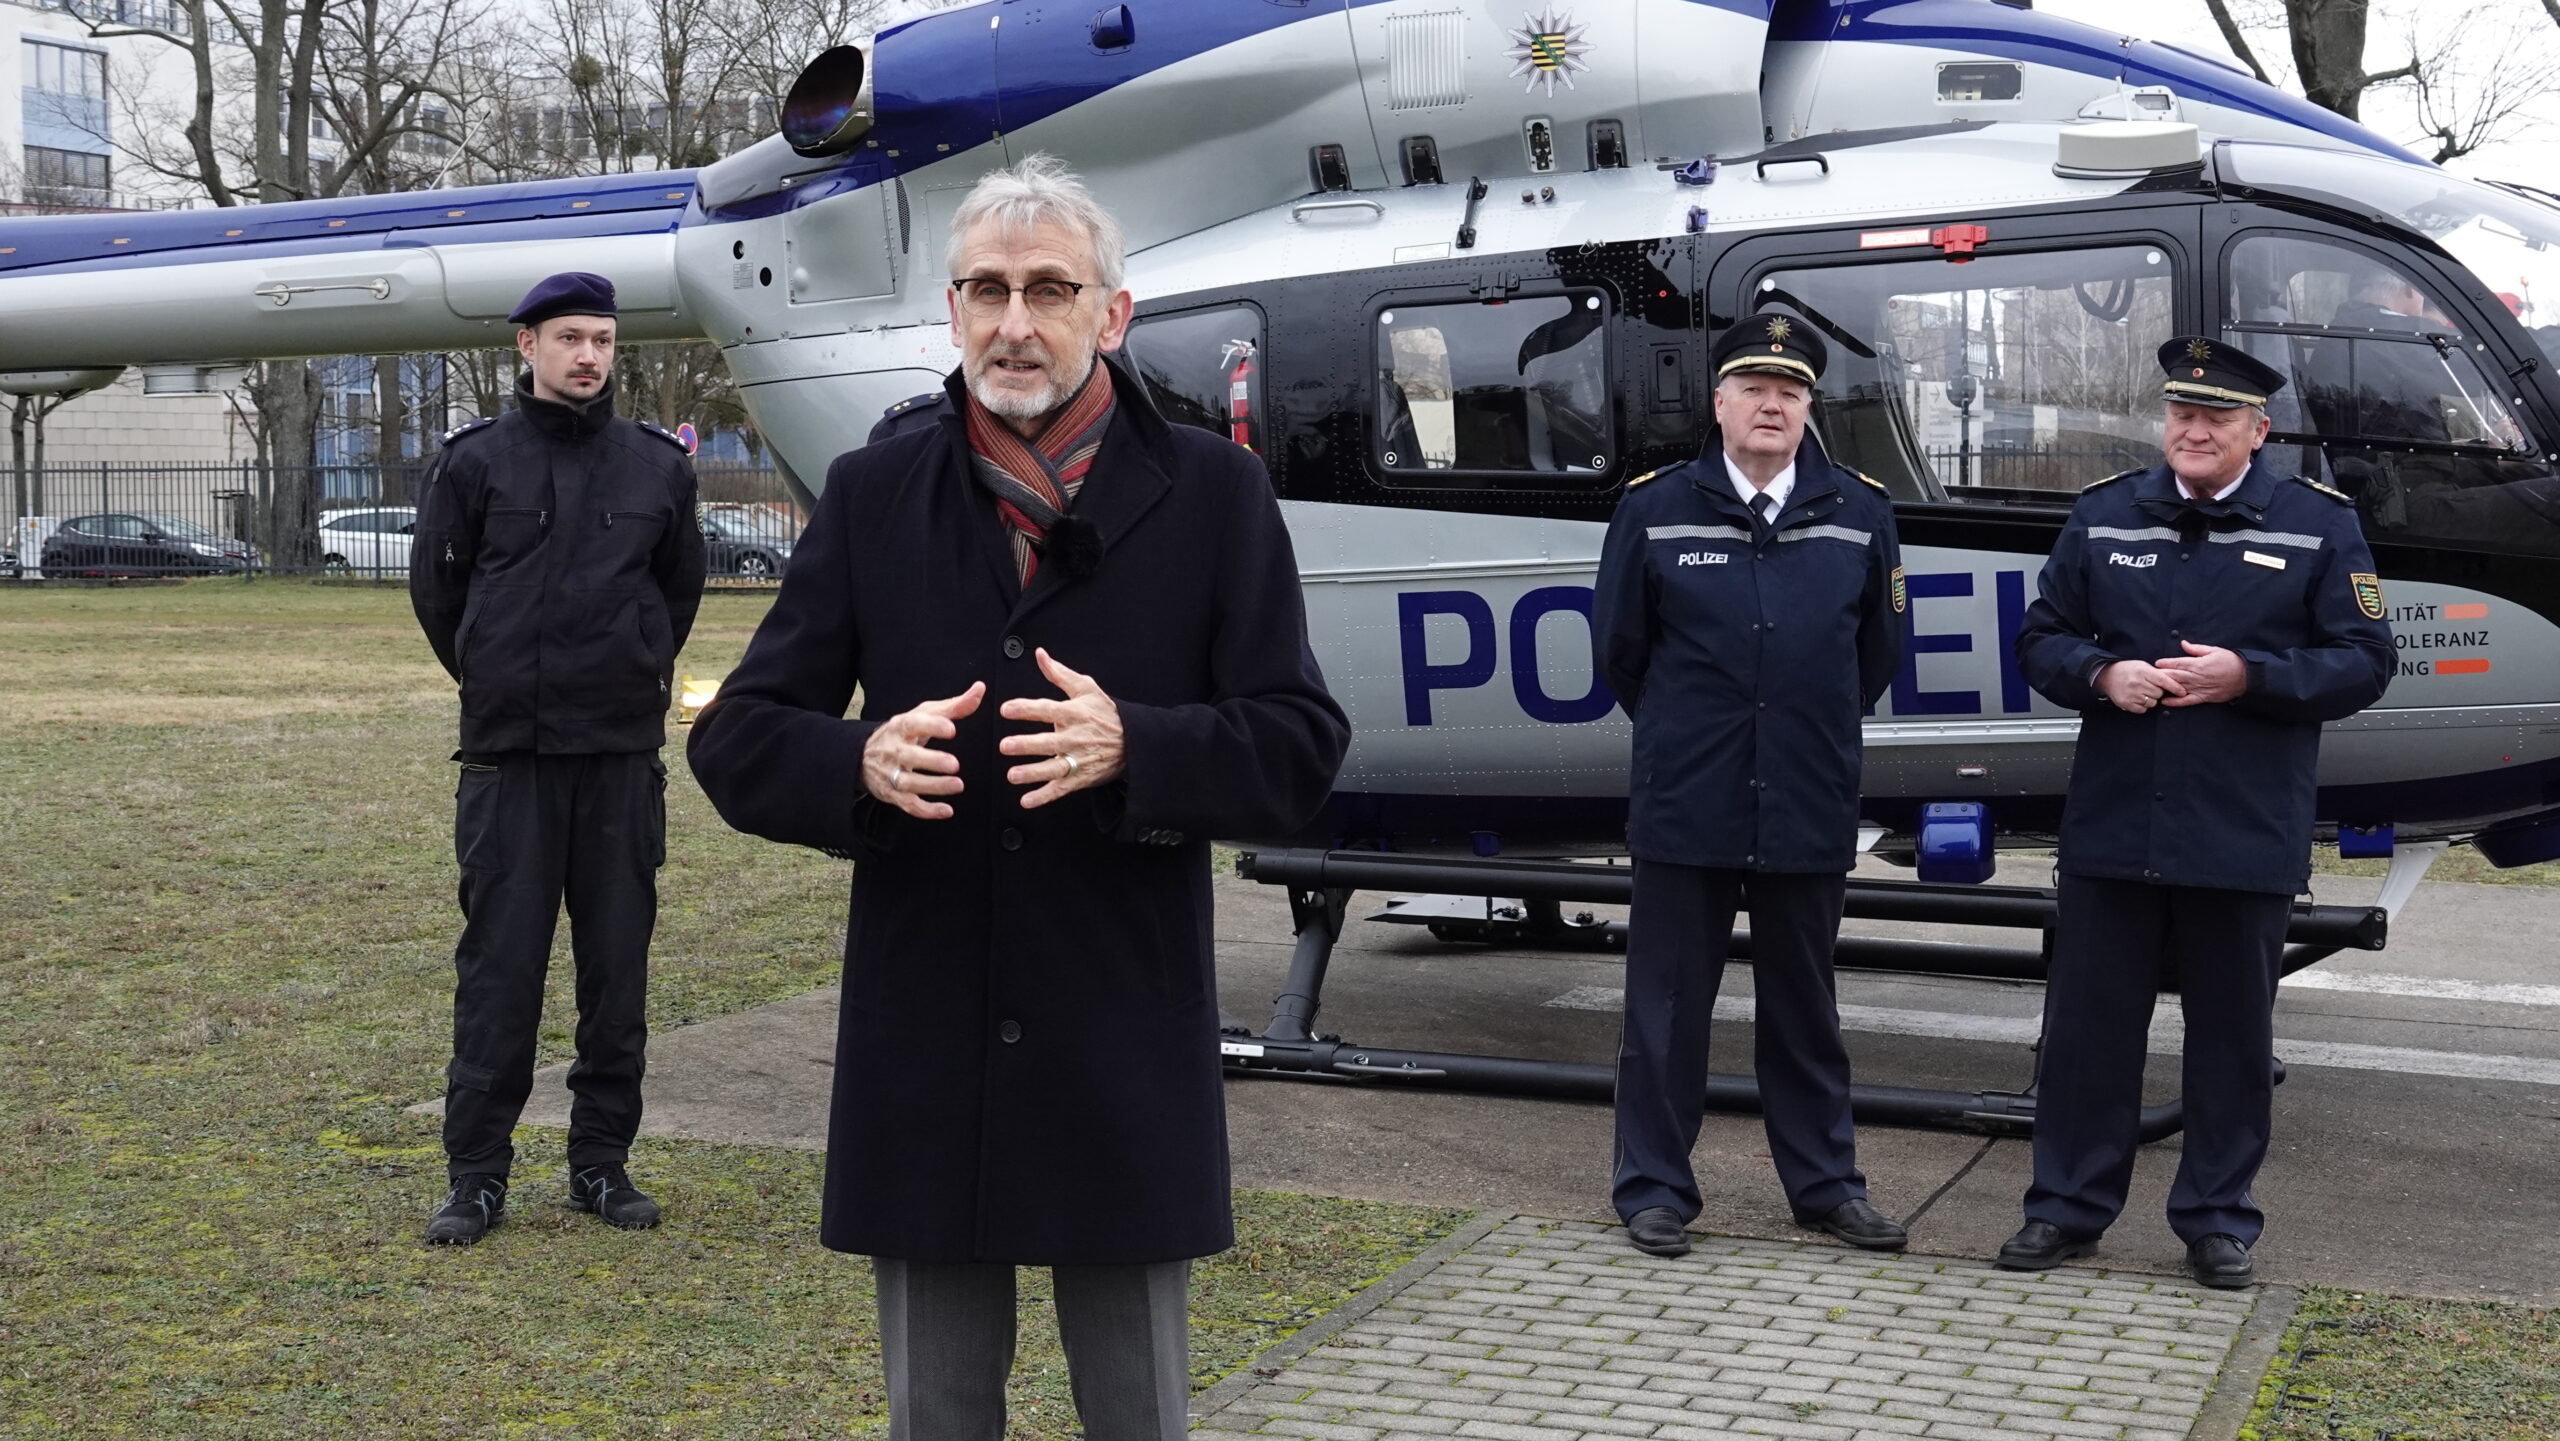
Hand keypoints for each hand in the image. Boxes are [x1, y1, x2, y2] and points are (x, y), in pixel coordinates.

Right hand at [861, 682, 983, 818]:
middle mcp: (894, 750)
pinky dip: (927, 810)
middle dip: (932, 761)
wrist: (863, 756)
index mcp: (901, 727)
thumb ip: (954, 705)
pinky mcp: (893, 794)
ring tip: (958, 785)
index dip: (932, 726)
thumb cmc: (904, 732)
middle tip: (955, 764)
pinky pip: (909, 805)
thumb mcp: (924, 714)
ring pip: (909, 783)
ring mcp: (892, 774)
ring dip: (934, 787)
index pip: (913, 724)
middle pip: (909, 757)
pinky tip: (947, 811)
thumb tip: (980, 689)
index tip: (952, 728)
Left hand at [998, 649, 1124, 808]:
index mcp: (1075, 714)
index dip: (1027, 709)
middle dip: (1027, 745)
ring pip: (1053, 769)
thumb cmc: (1106, 714)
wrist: (1134, 742)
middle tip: (1006, 746)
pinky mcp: (1081, 778)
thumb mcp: (1087, 689)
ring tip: (1013, 775)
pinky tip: (1026, 800)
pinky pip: (1060, 789)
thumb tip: (1039, 655)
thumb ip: (1059, 674)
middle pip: (1049, 742)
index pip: (1048, 709)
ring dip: (1032, 773)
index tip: (1007, 709)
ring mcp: (1079, 760)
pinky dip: (1043, 797)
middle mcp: (1076, 738)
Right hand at [2096, 660, 2186, 714]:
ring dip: (2150, 699)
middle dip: (2158, 692)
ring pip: (2152, 703)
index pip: (2164, 680)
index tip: (2182, 692)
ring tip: (2142, 692)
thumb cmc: (2128, 670)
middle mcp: (2137, 683)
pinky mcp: (2126, 703)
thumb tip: (2175, 682)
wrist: (2107, 675)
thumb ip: (2157, 673)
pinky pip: (2143, 709)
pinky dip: (2142, 705)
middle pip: (2159, 693)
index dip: (2175, 687)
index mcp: (2143, 672)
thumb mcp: (2142, 666)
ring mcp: (2131, 694)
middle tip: (2150, 687)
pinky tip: (2137, 698)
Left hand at [2157, 641, 2247, 706]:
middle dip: (2162, 675)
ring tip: (2154, 687)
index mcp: (2199, 664)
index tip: (2156, 663)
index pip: (2178, 663)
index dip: (2166, 663)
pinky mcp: (2204, 697)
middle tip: (2150, 676)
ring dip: (2166, 688)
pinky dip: (2176, 702)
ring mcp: (2200, 688)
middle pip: (2175, 676)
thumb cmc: (2230, 661)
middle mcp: (2197, 677)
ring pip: (2179, 688)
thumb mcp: (2214, 650)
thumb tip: (2183, 643)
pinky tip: (2165, 702)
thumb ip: (2196, 649)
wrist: (2246, 677)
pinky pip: (2187, 701)